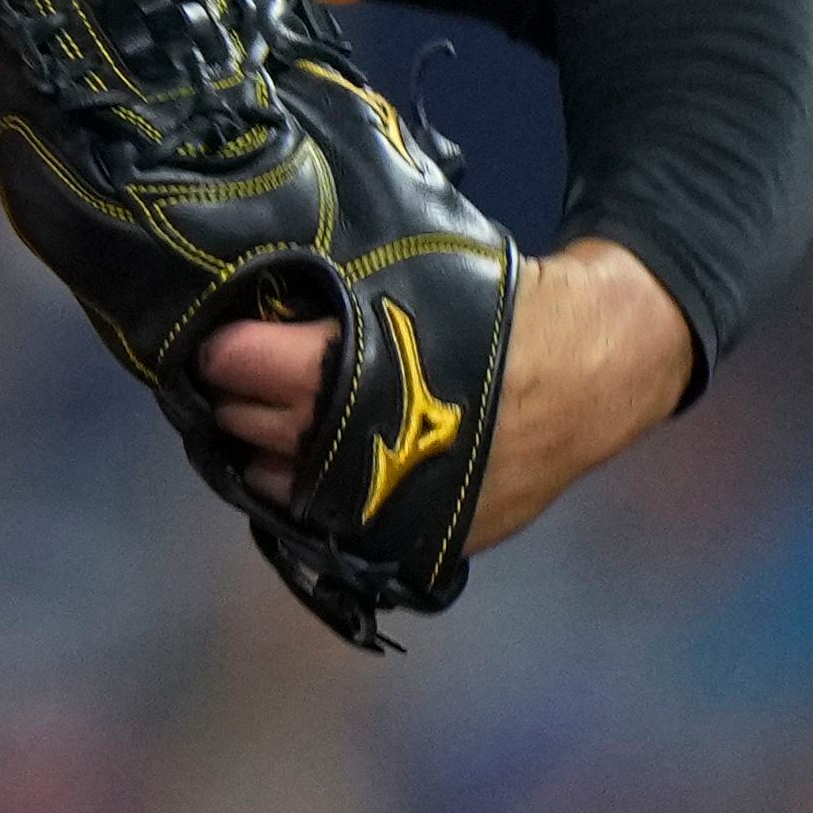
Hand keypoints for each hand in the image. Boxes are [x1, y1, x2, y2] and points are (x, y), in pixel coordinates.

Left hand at [195, 237, 692, 553]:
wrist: (593, 371)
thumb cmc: (500, 306)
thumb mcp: (417, 272)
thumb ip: (340, 294)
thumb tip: (260, 300)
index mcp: (370, 369)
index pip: (258, 367)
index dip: (231, 353)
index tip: (218, 343)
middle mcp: (373, 447)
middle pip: (262, 429)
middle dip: (238, 400)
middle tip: (234, 378)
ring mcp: (393, 505)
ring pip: (282, 487)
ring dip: (263, 453)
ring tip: (265, 422)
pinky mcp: (415, 540)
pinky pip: (330, 524)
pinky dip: (307, 494)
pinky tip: (303, 465)